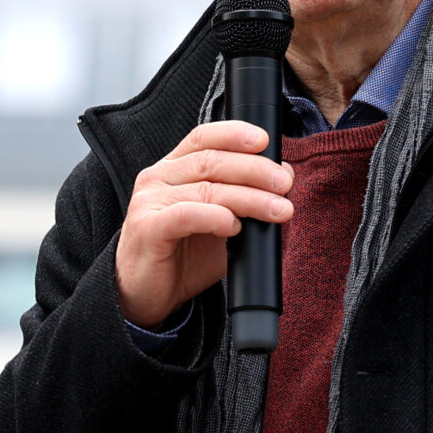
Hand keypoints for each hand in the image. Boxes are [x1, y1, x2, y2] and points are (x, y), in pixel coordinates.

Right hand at [116, 121, 292, 328]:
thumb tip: (283, 174)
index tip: (266, 141)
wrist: (147, 297)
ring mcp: (150, 202)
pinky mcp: (148, 228)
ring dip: (249, 197)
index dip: (234, 134)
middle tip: (284, 184)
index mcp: (173, 168)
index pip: (203, 137)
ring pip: (207, 188)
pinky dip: (216, 217)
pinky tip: (235, 227)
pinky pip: (187, 215)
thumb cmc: (183, 257)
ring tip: (278, 211)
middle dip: (255, 169)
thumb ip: (244, 200)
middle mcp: (158, 178)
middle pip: (211, 161)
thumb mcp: (220, 223)